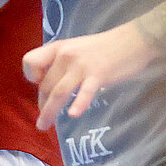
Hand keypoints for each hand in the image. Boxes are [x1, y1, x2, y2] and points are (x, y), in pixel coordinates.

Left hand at [22, 21, 156, 130]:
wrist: (134, 40)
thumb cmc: (105, 47)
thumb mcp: (77, 48)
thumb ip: (63, 63)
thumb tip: (52, 85)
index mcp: (59, 48)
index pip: (30, 61)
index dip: (31, 76)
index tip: (39, 85)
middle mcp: (66, 56)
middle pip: (46, 85)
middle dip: (42, 105)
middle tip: (44, 119)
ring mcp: (81, 66)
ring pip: (58, 92)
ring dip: (49, 112)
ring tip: (45, 125)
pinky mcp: (98, 75)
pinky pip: (85, 92)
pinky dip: (78, 104)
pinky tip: (74, 114)